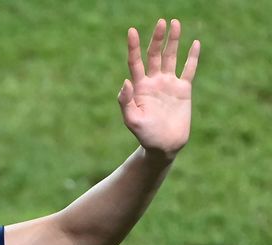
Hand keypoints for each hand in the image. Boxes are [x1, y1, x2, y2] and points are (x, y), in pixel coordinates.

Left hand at [118, 19, 200, 161]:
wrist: (164, 145)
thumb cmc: (145, 135)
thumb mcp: (132, 120)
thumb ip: (126, 102)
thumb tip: (125, 82)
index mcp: (139, 87)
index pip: (135, 62)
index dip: (133, 47)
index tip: (131, 31)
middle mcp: (154, 82)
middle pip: (154, 55)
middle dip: (157, 39)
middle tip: (161, 22)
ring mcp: (169, 84)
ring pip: (171, 57)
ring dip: (173, 41)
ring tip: (174, 23)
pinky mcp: (183, 90)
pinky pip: (188, 70)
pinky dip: (192, 57)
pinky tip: (195, 43)